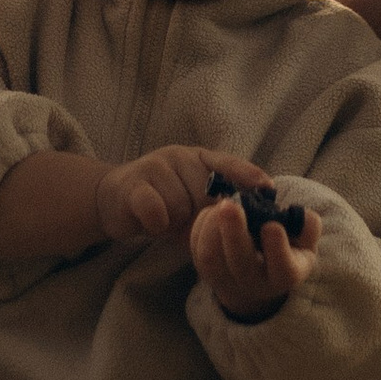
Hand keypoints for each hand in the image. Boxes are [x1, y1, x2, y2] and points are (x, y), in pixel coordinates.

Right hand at [96, 145, 271, 243]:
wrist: (113, 202)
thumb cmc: (161, 204)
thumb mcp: (192, 204)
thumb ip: (217, 207)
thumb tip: (251, 223)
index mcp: (198, 157)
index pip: (228, 163)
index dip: (248, 175)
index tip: (268, 189)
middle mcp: (178, 155)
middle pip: (206, 193)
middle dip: (200, 215)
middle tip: (185, 220)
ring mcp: (154, 165)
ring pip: (181, 205)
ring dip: (175, 221)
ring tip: (165, 219)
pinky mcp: (132, 184)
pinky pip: (156, 209)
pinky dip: (157, 223)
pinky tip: (152, 224)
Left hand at [190, 189, 319, 323]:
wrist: (258, 277)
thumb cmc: (287, 249)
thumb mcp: (305, 240)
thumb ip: (307, 225)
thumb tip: (297, 213)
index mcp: (286, 275)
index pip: (284, 268)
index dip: (277, 248)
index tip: (272, 226)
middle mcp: (255, 283)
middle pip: (240, 264)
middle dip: (234, 233)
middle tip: (230, 205)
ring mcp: (226, 280)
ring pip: (211, 257)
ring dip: (213, 225)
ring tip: (224, 203)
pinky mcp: (205, 271)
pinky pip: (197, 248)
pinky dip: (201, 225)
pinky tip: (213, 211)